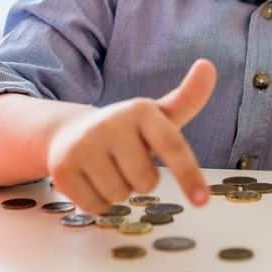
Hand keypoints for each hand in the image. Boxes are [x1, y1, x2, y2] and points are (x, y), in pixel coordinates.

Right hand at [45, 58, 216, 213]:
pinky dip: (98, 201)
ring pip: (120, 195)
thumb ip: (188, 98)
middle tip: (128, 161)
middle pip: (146, 181)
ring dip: (119, 190)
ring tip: (108, 168)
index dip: (189, 175)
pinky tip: (91, 179)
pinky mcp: (62, 169)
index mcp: (141, 110)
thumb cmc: (128, 129)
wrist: (73, 133)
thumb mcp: (160, 115)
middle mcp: (111, 123)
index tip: (202, 201)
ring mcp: (84, 145)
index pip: (172, 146)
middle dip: (141, 179)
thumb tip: (209, 65)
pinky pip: (96, 206)